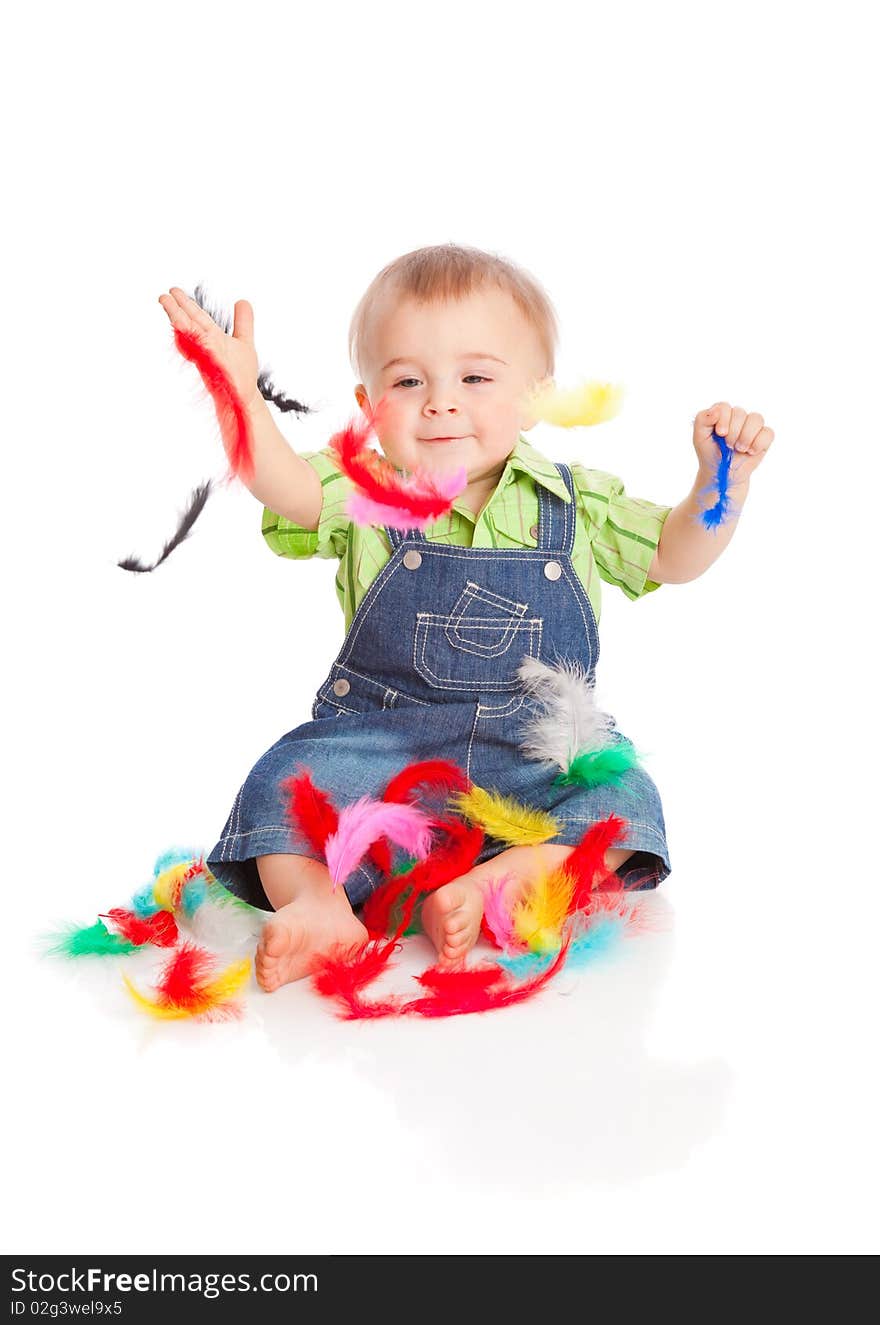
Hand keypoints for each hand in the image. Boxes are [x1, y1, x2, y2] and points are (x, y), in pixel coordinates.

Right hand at [158, 286, 260, 410]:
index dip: (186, 305)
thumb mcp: (244, 342)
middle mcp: (208, 346)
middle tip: (163, 296)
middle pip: (190, 325)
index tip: (174, 291)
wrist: (242, 398)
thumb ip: (243, 322)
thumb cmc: (241, 373)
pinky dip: (194, 347)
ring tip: (168, 309)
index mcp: (213, 337)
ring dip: (180, 324)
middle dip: (178, 311)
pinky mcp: (215, 371)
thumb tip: (242, 300)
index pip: (197, 318)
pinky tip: (185, 333)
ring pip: (192, 339)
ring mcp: (209, 359)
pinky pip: (203, 356)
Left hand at [693, 402, 774, 485]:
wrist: (721, 472)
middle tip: (728, 445)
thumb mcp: (699, 437)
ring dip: (746, 436)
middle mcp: (738, 416)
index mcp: (722, 413)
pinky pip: (768, 433)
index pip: (725, 407)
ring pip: (756, 419)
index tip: (720, 434)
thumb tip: (716, 410)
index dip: (724, 420)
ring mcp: (752, 425)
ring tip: (739, 449)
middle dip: (733, 433)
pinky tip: (750, 451)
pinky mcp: (764, 437)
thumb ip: (702, 420)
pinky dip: (758, 444)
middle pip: (740, 413)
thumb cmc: (710, 453)